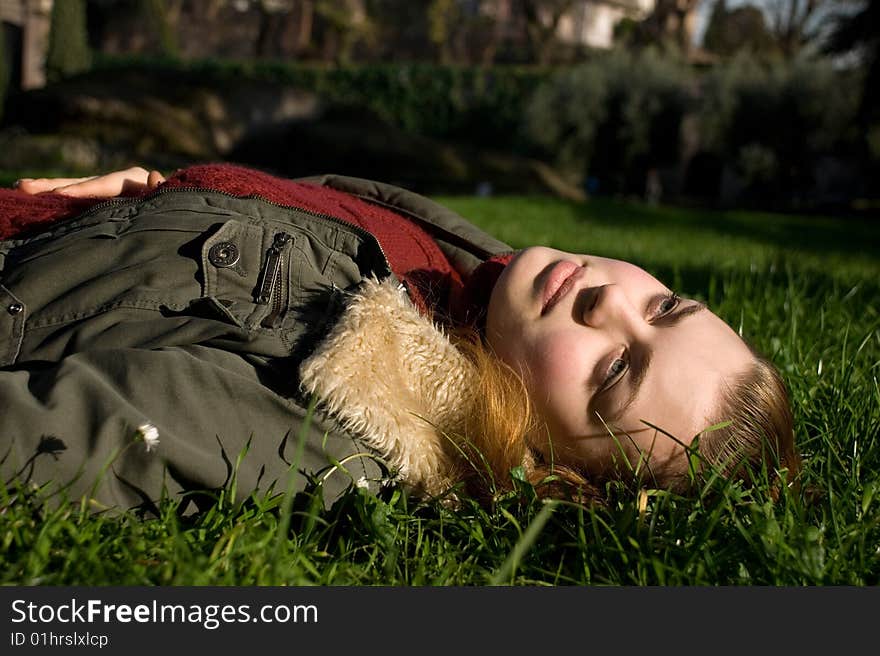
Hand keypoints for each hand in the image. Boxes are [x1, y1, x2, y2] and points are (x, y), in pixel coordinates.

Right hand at [14, 167, 165, 197]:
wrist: (184, 205)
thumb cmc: (178, 205)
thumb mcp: (172, 197)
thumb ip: (160, 190)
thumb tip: (153, 176)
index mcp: (134, 179)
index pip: (104, 185)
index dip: (83, 190)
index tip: (60, 195)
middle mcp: (118, 179)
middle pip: (83, 182)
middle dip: (55, 186)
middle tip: (25, 187)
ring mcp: (110, 188)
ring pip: (75, 186)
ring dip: (49, 188)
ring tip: (22, 187)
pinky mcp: (105, 198)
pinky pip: (78, 196)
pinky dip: (57, 194)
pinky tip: (33, 194)